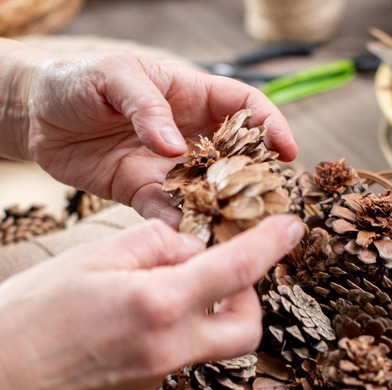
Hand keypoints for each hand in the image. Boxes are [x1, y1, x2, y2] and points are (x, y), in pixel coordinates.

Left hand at [0, 39, 296, 226]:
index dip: (270, 125)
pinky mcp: (145, 192)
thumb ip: (147, 108)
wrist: (34, 114)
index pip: (245, 106)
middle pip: (236, 155)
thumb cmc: (77, 80)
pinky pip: (170, 212)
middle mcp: (190, 133)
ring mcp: (170, 165)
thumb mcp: (113, 76)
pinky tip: (193, 240)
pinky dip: (182, 226)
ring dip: (224, 208)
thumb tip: (175, 145)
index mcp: (192, 95)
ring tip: (240, 229)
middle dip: (256, 177)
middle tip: (271, 200)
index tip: (285, 150)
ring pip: (209, 189)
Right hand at [0, 215, 303, 389]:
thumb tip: (192, 245)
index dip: (272, 243)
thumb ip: (153, 243)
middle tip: (220, 266)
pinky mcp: (148, 384)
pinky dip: (187, 323)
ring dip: (220, 309)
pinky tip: (152, 305)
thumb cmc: (29, 316)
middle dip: (249, 292)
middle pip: (248, 325)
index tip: (292, 227)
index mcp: (159, 304)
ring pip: (221, 342)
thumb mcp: (91, 258)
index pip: (237, 269)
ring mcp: (162, 371)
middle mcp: (171, 346)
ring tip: (181, 283)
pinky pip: (189, 351)